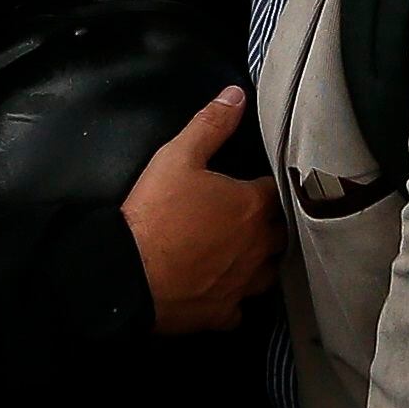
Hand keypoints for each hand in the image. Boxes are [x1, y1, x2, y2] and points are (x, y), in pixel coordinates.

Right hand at [123, 89, 281, 333]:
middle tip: (259, 215)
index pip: (277, 190)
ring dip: (263, 260)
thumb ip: (210, 124)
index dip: (270, 184)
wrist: (127, 274)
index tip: (264, 182)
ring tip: (250, 251)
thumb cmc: (155, 212)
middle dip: (274, 223)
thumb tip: (236, 94)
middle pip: (282, 233)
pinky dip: (236, 298)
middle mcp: (257, 247)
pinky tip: (225, 290)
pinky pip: (240, 308)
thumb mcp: (177, 157)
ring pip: (270, 272)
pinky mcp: (223, 313)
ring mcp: (242, 284)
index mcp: (252, 207)